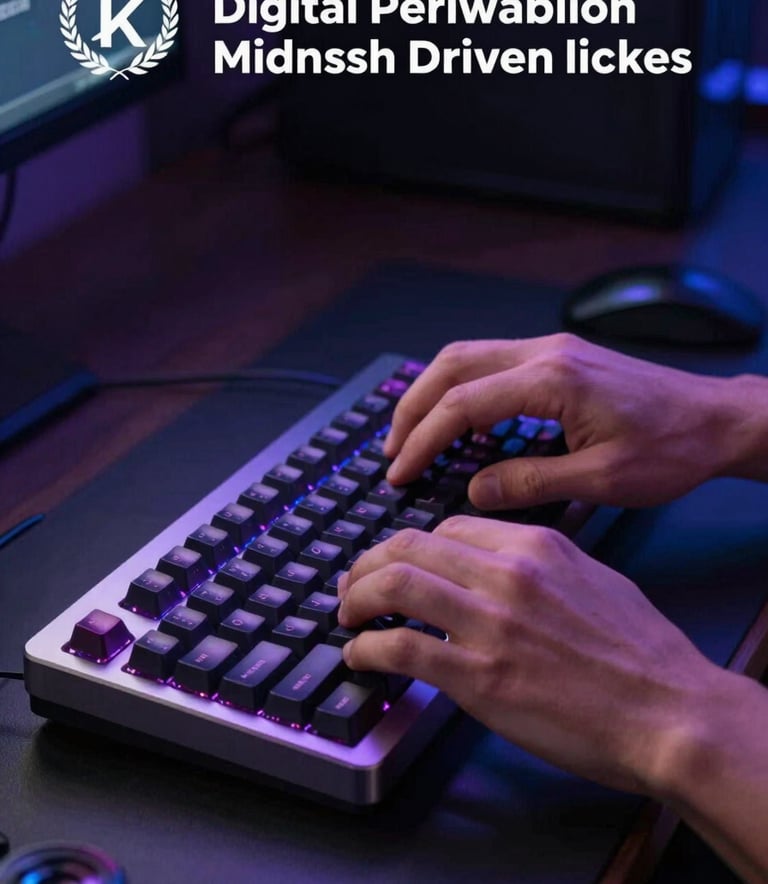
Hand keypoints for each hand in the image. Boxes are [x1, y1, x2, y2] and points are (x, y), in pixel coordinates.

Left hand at [338, 517, 717, 794]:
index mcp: (533, 546)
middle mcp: (505, 574)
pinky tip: (359, 656)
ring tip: (345, 614)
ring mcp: (488, 624)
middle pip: (408, 546)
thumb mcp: (592, 578)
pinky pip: (400, 648)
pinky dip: (366, 649)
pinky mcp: (477, 677)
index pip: (447, 528)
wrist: (668, 711)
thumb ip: (538, 564)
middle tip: (353, 583)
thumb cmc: (639, 652)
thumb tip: (493, 566)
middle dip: (368, 564)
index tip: (398, 564)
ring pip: (394, 585)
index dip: (411, 546)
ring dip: (356, 598)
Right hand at [384, 335, 738, 508]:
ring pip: (466, 357)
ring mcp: (551, 350)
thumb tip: (475, 490)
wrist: (716, 419)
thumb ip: (530, 482)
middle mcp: (546, 353)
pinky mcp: (558, 359)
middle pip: (451, 365)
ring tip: (412, 436)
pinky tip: (459, 425)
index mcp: (553, 380)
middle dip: (412, 408)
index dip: (423, 440)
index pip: (463, 404)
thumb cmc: (672, 447)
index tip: (400, 470)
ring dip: (432, 394)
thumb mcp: (602, 480)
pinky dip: (461, 391)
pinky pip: (491, 364)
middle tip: (391, 450)